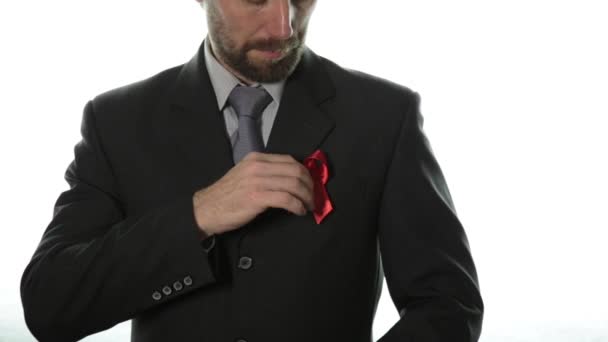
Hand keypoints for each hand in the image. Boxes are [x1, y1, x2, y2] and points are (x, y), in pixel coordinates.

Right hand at [192, 152, 314, 235]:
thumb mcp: (245, 175)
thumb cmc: (226, 196)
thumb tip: (290, 180)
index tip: (311, 185)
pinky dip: (297, 206)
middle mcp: (258, 166)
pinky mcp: (256, 197)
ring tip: (308, 206)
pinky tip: (299, 211)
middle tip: (313, 197)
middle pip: (296, 171)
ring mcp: (257, 181)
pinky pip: (286, 199)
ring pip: (294, 184)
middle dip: (310, 185)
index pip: (290, 160)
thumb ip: (265, 173)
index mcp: (256, 159)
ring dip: (306, 197)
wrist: (206, 209)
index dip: (305, 173)